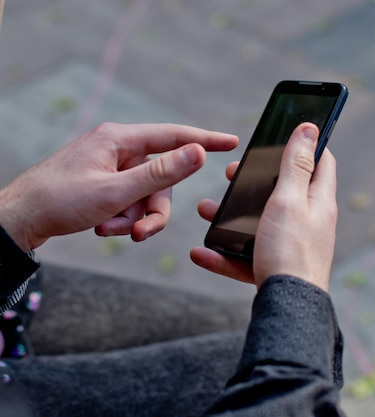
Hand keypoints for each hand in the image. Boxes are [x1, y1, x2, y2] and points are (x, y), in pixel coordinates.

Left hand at [0, 123, 237, 250]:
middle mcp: (119, 150)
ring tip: (110, 229)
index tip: (231, 141)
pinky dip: (123, 218)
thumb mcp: (116, 191)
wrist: (20, 218)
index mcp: (121, 139)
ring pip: (146, 195)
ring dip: (134, 218)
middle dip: (152, 210)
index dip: (205, 140)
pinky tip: (102, 226)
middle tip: (140, 233)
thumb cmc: (60, 199)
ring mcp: (112, 167)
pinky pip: (131, 201)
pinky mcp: (106, 183)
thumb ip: (160, 173)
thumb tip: (196, 153)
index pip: (174, 135)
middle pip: (161, 180)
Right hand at [190, 122, 337, 291]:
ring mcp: (292, 245)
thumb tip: (310, 128)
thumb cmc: (291, 251)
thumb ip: (296, 164)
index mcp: (318, 201)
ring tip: (206, 209)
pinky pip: (246, 256)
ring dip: (230, 216)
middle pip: (283, 191)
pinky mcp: (276, 267)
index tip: (280, 137)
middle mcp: (309, 222)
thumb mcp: (289, 199)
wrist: (288, 308)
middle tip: (233, 174)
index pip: (321, 162)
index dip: (305, 145)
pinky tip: (202, 252)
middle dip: (255, 180)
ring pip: (258, 223)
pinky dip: (225, 254)